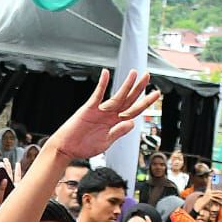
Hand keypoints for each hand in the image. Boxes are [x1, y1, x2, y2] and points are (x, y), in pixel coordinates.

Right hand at [43, 70, 157, 161]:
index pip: (133, 111)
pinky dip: (101, 85)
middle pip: (128, 100)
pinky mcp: (88, 109)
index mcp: (115, 123)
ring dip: (126, 85)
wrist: (66, 148)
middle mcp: (109, 115)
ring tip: (134, 73)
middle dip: (139, 88)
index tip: (155, 93)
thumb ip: (118, 132)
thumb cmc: (84, 147)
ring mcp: (100, 111)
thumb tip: (132, 123)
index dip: (145, 102)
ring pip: (117, 96)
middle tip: (148, 76)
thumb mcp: (105, 142)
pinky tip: (105, 74)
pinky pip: (97, 95)